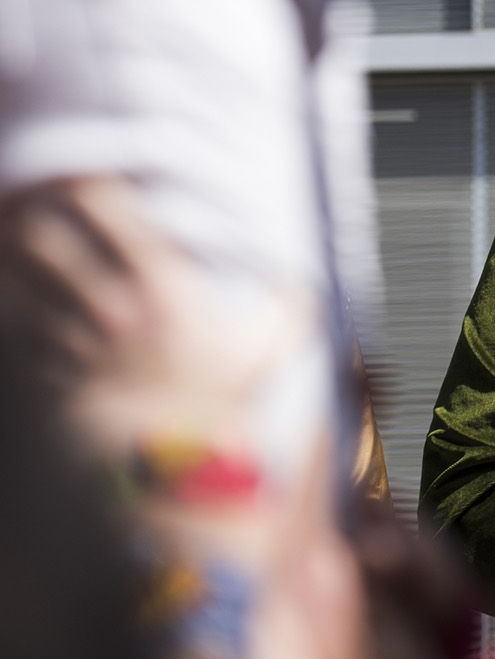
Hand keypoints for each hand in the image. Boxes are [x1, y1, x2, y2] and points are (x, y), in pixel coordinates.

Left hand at [0, 175, 308, 458]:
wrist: (168, 481)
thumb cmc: (217, 413)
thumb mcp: (269, 353)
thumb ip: (288, 310)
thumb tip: (303, 278)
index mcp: (158, 287)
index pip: (106, 209)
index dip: (86, 182)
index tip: (83, 177)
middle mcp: (106, 306)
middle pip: (41, 239)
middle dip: (30, 219)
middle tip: (31, 208)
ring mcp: (70, 344)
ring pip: (13, 283)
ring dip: (9, 263)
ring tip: (10, 247)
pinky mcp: (45, 378)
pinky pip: (8, 334)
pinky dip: (6, 316)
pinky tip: (10, 304)